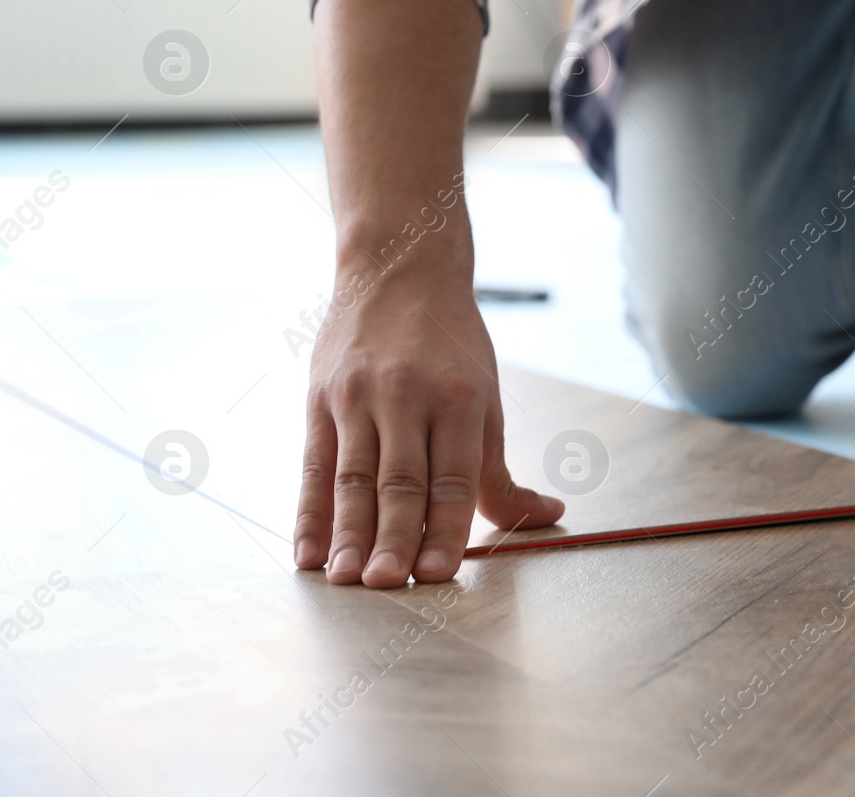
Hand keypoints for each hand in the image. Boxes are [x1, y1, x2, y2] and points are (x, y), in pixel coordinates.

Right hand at [294, 267, 563, 586]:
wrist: (398, 269)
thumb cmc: (451, 345)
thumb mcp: (486, 397)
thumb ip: (499, 469)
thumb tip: (546, 515)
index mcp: (459, 397)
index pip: (452, 476)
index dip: (445, 528)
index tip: (438, 573)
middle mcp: (407, 395)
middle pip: (399, 481)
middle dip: (393, 539)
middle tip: (387, 586)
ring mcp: (359, 396)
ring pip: (353, 476)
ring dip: (348, 534)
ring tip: (346, 580)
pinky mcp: (319, 398)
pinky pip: (314, 465)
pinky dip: (309, 513)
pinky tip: (308, 553)